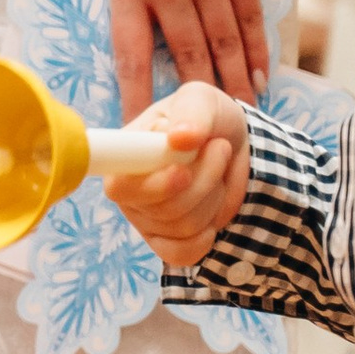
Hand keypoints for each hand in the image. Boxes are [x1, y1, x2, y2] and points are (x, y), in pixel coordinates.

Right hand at [102, 80, 250, 270]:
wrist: (235, 145)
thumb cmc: (207, 118)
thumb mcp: (202, 99)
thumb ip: (191, 113)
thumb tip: (179, 139)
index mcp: (125, 157)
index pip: (118, 187)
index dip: (151, 186)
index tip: (182, 171)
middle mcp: (129, 192)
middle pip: (161, 209)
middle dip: (202, 179)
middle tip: (219, 148)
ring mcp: (147, 220)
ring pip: (181, 227)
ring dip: (212, 196)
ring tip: (218, 170)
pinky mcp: (168, 241)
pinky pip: (181, 254)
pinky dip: (204, 237)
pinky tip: (212, 217)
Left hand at [103, 0, 267, 120]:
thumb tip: (144, 51)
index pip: (130, 56)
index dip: (137, 98)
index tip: (139, 132)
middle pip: (185, 58)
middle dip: (193, 102)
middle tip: (199, 139)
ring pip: (224, 45)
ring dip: (232, 86)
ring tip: (237, 118)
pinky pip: (252, 20)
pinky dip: (257, 53)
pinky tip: (259, 79)